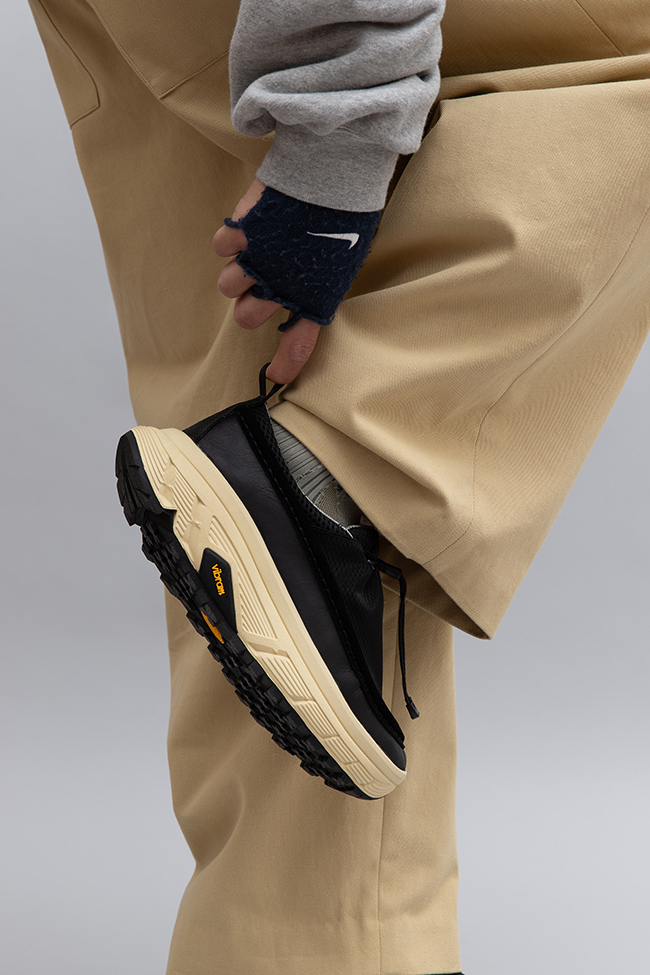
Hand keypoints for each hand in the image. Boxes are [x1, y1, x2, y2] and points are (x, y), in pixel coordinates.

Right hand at [213, 178, 320, 384]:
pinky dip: (231, 241)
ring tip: (255, 253)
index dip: (286, 362)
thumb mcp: (340, 260)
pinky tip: (249, 228)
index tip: (276, 375)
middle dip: (250, 303)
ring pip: (227, 286)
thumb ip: (316, 286)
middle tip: (261, 283)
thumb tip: (299, 300)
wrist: (334, 170)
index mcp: (315, 296)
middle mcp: (282, 286)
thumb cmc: (344, 214)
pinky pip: (222, 247)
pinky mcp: (241, 232)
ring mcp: (258, 260)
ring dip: (237, 273)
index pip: (299, 341)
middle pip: (245, 317)